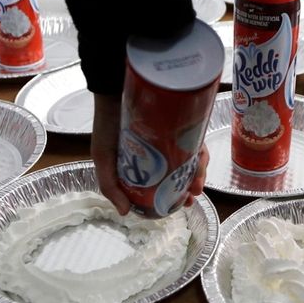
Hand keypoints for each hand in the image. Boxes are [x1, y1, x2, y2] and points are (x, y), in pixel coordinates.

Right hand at [91, 94, 209, 214]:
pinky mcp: (180, 123)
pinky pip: (195, 139)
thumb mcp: (103, 159)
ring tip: (198, 181)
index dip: (173, 195)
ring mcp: (171, 137)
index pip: (162, 182)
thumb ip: (110, 186)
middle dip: (190, 185)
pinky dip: (200, 151)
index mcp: (143, 163)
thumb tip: (125, 213)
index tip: (181, 205)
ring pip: (191, 157)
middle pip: (181, 171)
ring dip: (198, 171)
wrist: (114, 89)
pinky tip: (200, 158)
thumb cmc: (107, 125)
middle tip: (193, 195)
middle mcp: (159, 151)